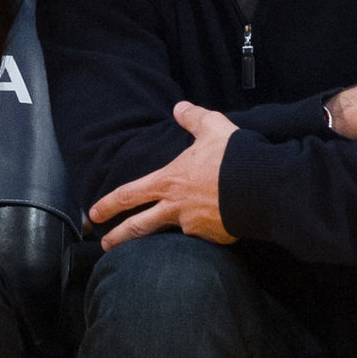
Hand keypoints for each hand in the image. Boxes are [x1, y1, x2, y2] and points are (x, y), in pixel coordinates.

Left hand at [89, 100, 238, 248]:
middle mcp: (175, 208)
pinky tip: (211, 230)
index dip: (108, 204)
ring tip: (152, 250)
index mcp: (168, 182)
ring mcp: (192, 226)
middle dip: (117, 238)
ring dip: (158, 244)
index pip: (128, 195)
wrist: (263, 188)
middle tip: (105, 246)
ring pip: (170, 235)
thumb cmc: (235, 156)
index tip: (93, 214)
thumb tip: (179, 107)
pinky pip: (203, 237)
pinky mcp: (213, 238)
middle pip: (137, 227)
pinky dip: (203, 233)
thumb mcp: (212, 127)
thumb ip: (193, 117)